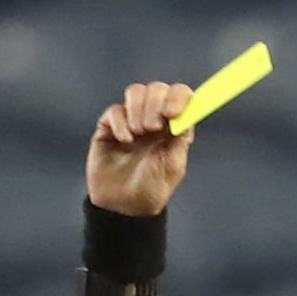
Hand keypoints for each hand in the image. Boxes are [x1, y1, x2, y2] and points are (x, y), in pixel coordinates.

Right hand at [88, 81, 195, 216]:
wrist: (123, 207)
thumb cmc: (151, 189)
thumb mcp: (173, 165)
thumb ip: (180, 137)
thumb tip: (187, 112)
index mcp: (173, 126)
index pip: (180, 95)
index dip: (178, 97)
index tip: (172, 112)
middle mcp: (154, 118)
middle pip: (157, 89)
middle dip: (155, 104)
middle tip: (153, 128)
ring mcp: (131, 120)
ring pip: (135, 92)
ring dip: (138, 110)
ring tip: (138, 134)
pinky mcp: (109, 127)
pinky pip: (115, 110)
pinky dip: (120, 123)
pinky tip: (124, 141)